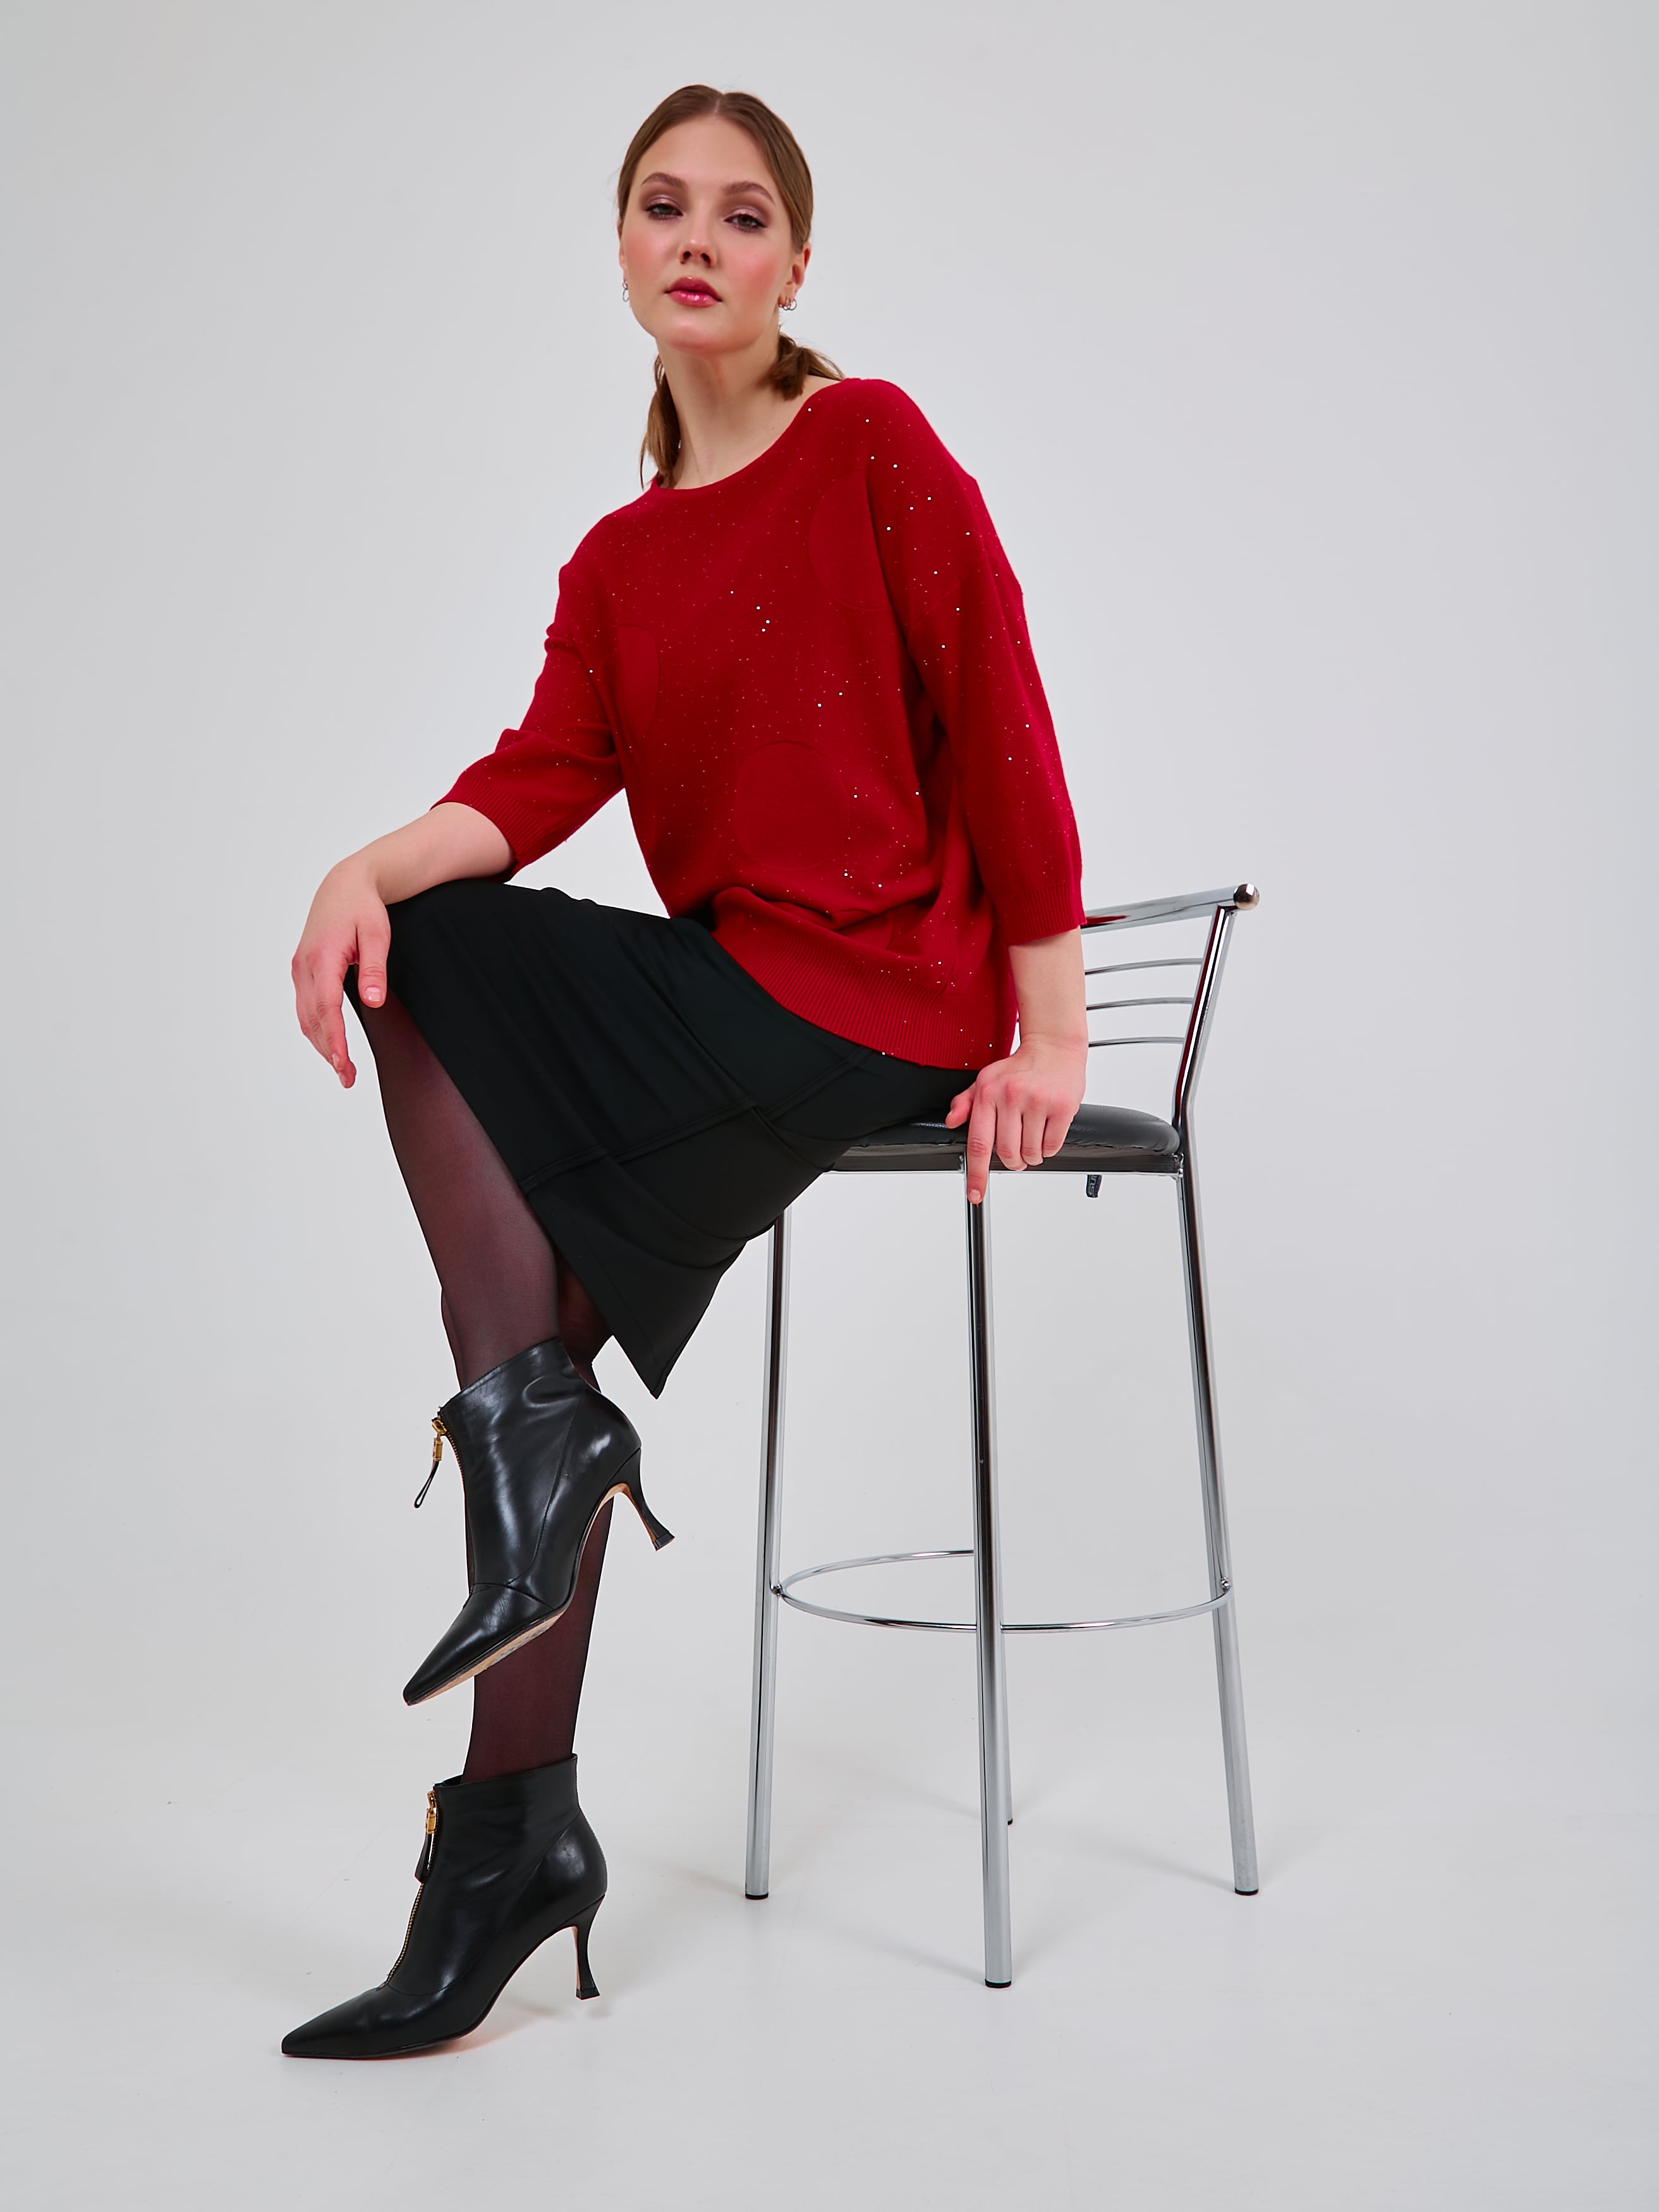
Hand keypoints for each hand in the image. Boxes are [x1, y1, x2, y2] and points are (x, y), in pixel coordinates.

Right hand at [291, 859, 390, 1087]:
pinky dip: (315, 1029)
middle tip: (348, 1079)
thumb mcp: (377, 934)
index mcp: (322, 957)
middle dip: (329, 1051)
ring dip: (321, 1044)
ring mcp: (299, 969)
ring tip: (342, 1069)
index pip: (327, 1007)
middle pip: (313, 1018)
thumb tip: (373, 1002)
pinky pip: (305, 1007)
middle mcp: (304, 965)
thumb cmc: (363, 908)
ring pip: (306, 1016)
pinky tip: (329, 1044)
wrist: (344, 885)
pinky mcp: (301, 971)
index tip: (343, 1063)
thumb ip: (373, 969)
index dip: (334, 1039)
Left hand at [945, 1033, 1087, 1204]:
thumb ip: (965, 1102)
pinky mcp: (1062, 1107)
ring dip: (1031, 1157)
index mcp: (988, 1093)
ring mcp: (1038, 1101)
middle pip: (1007, 1153)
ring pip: (1031, 1153)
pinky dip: (1048, 1148)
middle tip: (1015, 1154)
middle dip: (1011, 1162)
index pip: (979, 1143)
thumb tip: (951, 1121)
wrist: (1053, 1048)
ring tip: (1031, 1140)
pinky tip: (1046, 1132)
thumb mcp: (985, 1080)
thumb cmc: (1018, 1068)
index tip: (975, 1193)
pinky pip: (1052, 1145)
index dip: (976, 1174)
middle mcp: (1011, 1097)